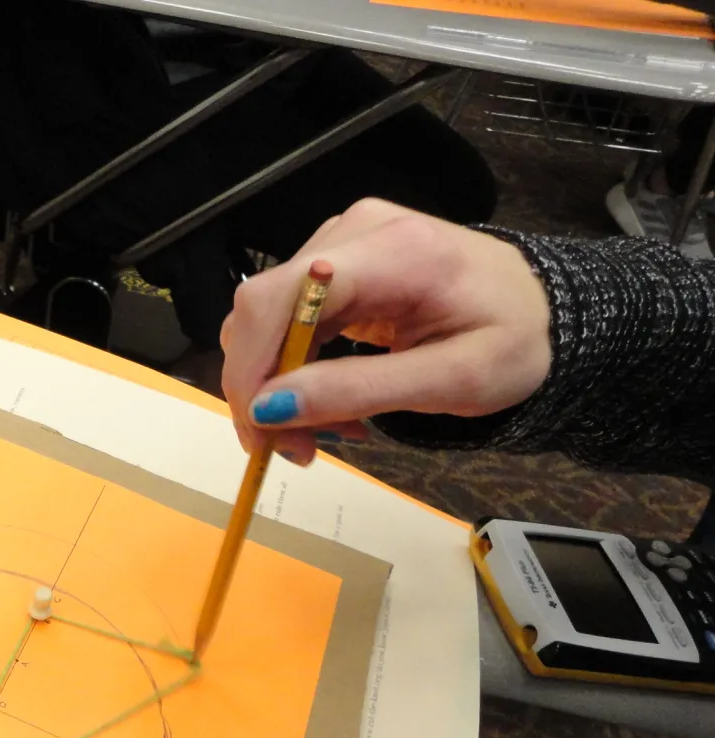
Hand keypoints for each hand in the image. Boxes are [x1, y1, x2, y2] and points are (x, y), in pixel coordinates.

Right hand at [220, 198, 552, 464]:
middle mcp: (354, 230)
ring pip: (266, 316)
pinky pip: (287, 316)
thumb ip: (361, 390)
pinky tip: (330, 397)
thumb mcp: (454, 382)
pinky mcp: (336, 259)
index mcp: (392, 250)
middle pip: (263, 307)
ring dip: (278, 382)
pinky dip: (295, 366)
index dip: (251, 363)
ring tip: (327, 429)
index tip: (261, 432)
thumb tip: (269, 407)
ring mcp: (341, 240)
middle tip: (296, 449)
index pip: (280, 296)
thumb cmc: (513, 343)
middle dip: (262, 386)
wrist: (544, 309)